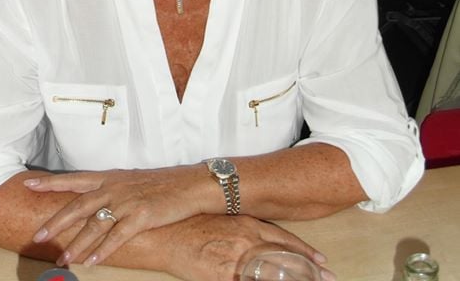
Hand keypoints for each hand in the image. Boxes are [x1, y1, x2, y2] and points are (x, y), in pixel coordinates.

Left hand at [25, 166, 207, 265]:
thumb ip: (111, 190)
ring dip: (77, 244)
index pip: (75, 179)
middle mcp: (115, 187)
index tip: (29, 183)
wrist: (189, 185)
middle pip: (79, 205)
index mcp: (111, 177)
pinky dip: (103, 251)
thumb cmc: (162, 184)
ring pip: (95, 224)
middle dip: (56, 221)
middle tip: (38, 235)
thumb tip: (93, 204)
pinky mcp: (141, 216)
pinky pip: (117, 237)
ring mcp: (127, 202)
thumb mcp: (132, 181)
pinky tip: (92, 262)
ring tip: (64, 259)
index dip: (51, 182)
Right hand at [161, 214, 335, 280]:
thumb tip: (262, 240)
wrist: (165, 232)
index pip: (284, 239)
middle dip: (309, 271)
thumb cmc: (192, 223)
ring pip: (272, 274)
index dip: (305, 251)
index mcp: (248, 224)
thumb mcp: (224, 219)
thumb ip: (245, 229)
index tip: (322, 262)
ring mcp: (236, 259)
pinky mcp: (222, 275)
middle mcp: (247, 240)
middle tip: (329, 279)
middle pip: (285, 258)